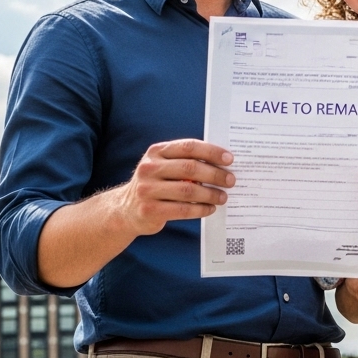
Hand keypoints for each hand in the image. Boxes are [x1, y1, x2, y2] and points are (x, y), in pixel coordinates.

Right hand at [114, 139, 234, 235]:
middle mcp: (150, 168)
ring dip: (210, 194)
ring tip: (223, 197)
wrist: (126, 209)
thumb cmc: (155, 185)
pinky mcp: (150, 210)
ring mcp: (147, 189)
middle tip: (230, 180)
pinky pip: (183, 210)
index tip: (229, 159)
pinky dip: (200, 209)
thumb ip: (184, 161)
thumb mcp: (162, 166)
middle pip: (190, 168)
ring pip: (188, 190)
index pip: (188, 147)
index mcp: (156, 152)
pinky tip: (209, 208)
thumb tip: (221, 162)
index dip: (211, 152)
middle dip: (215, 174)